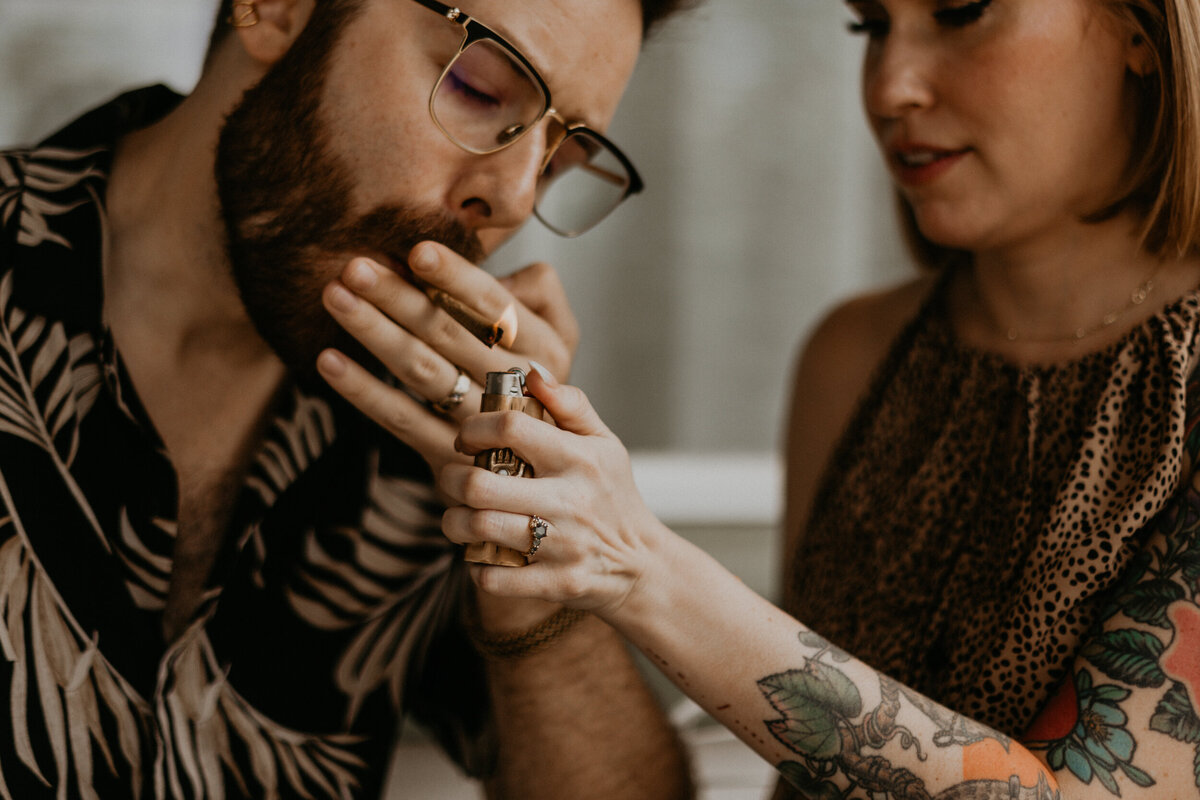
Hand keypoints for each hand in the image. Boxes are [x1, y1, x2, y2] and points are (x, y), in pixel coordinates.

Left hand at [316, 241, 578, 477]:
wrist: (544, 470)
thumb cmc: (541, 382)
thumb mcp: (562, 333)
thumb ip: (539, 290)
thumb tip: (498, 267)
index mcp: (543, 348)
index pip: (495, 306)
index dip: (456, 277)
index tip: (418, 251)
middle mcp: (514, 384)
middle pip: (449, 333)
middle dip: (399, 297)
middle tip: (356, 267)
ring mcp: (479, 424)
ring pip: (422, 371)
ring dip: (374, 333)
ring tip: (336, 298)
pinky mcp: (448, 454)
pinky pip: (401, 419)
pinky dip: (363, 390)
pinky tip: (330, 361)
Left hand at [439, 366, 668, 618]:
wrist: (643, 565)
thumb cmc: (615, 497)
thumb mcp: (605, 444)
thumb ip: (569, 404)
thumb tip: (531, 372)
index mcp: (578, 458)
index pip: (510, 428)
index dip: (474, 428)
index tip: (467, 440)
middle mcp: (570, 500)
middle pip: (481, 485)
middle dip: (451, 480)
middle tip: (453, 480)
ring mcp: (563, 545)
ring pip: (480, 529)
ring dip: (454, 523)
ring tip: (458, 517)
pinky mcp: (557, 582)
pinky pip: (494, 577)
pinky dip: (476, 567)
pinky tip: (481, 554)